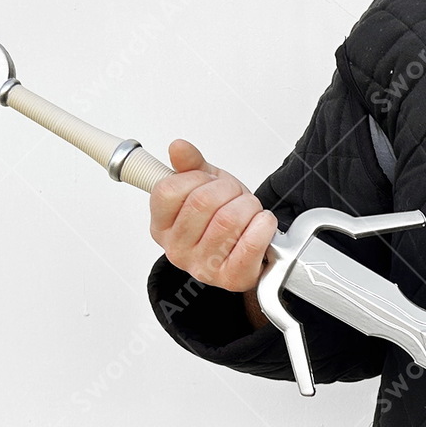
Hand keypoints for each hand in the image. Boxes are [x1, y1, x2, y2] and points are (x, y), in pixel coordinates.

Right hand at [148, 139, 277, 291]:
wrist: (248, 253)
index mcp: (162, 226)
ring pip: (228, 220)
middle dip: (229, 190)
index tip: (208, 182)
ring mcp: (203, 267)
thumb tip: (179, 148)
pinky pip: (250, 243)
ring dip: (248, 207)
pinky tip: (261, 224)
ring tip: (249, 211)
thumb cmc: (224, 220)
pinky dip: (263, 226)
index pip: (169, 190)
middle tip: (236, 196)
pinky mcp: (231, 278)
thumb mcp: (205, 186)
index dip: (196, 177)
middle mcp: (177, 250)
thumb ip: (191, 166)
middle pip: (202, 202)